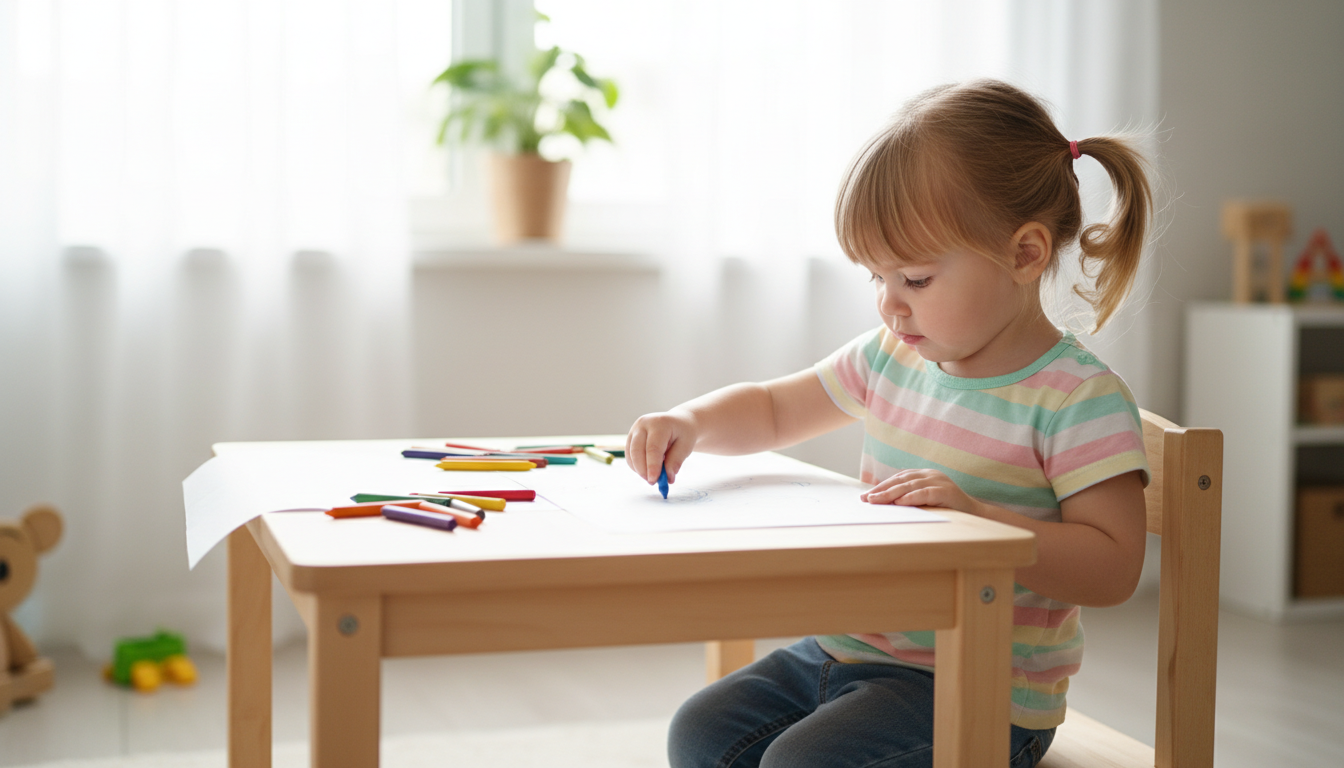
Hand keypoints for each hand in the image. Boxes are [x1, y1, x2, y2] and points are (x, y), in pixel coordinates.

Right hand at [626, 410, 697, 484]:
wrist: (679, 421)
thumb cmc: (683, 434)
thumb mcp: (686, 446)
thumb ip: (676, 461)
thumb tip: (667, 478)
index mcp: (659, 423)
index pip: (653, 448)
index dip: (652, 466)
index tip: (654, 481)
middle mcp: (643, 424)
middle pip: (637, 450)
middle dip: (643, 470)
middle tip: (652, 482)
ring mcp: (635, 429)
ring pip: (631, 454)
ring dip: (639, 469)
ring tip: (652, 476)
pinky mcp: (631, 436)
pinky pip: (629, 455)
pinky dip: (636, 466)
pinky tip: (647, 470)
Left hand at [861, 469, 982, 514]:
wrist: (976, 515)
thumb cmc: (948, 509)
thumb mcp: (926, 502)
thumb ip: (910, 499)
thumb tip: (884, 504)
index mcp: (925, 475)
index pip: (898, 478)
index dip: (882, 486)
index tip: (866, 496)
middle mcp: (931, 474)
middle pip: (901, 480)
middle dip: (882, 490)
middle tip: (867, 499)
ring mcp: (939, 481)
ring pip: (910, 486)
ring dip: (891, 493)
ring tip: (877, 501)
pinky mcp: (946, 491)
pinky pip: (925, 493)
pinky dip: (911, 497)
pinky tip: (899, 502)